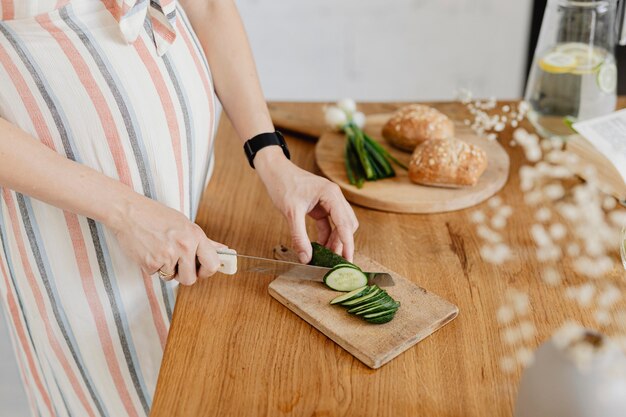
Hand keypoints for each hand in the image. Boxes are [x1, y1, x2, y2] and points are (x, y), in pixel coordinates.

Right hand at [107, 195, 226, 285]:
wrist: (129, 212)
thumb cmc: (156, 216)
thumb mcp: (184, 223)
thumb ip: (204, 241)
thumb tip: (223, 251)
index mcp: (195, 235)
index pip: (212, 264)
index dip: (207, 271)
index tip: (201, 270)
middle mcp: (184, 246)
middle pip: (191, 279)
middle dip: (184, 275)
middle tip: (176, 262)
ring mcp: (168, 255)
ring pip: (172, 278)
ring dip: (167, 270)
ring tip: (160, 251)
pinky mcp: (151, 263)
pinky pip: (156, 274)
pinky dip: (152, 266)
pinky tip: (149, 251)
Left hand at [254, 147, 358, 262]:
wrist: (274, 171)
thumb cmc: (283, 184)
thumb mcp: (291, 212)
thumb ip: (299, 237)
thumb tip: (306, 258)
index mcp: (331, 195)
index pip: (345, 223)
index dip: (347, 244)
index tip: (348, 260)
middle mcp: (334, 197)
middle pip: (347, 225)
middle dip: (342, 243)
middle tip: (335, 262)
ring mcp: (328, 202)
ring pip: (339, 225)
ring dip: (334, 241)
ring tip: (326, 257)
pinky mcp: (321, 206)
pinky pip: (329, 224)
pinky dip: (326, 236)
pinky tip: (319, 247)